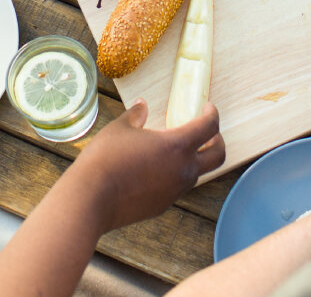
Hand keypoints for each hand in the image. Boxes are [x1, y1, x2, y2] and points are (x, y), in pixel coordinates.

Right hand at [70, 100, 224, 231]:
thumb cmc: (106, 158)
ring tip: (177, 149)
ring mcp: (175, 190)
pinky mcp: (164, 205)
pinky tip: (157, 169)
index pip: (209, 127)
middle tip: (208, 132)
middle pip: (218, 156)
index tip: (207, 108)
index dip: (212, 114)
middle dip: (218, 141)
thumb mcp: (120, 128)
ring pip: (198, 173)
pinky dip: (177, 175)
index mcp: (177, 146)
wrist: (91, 199)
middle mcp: (183, 170)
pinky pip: (178, 187)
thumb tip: (142, 105)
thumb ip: (136, 115)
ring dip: (196, 159)